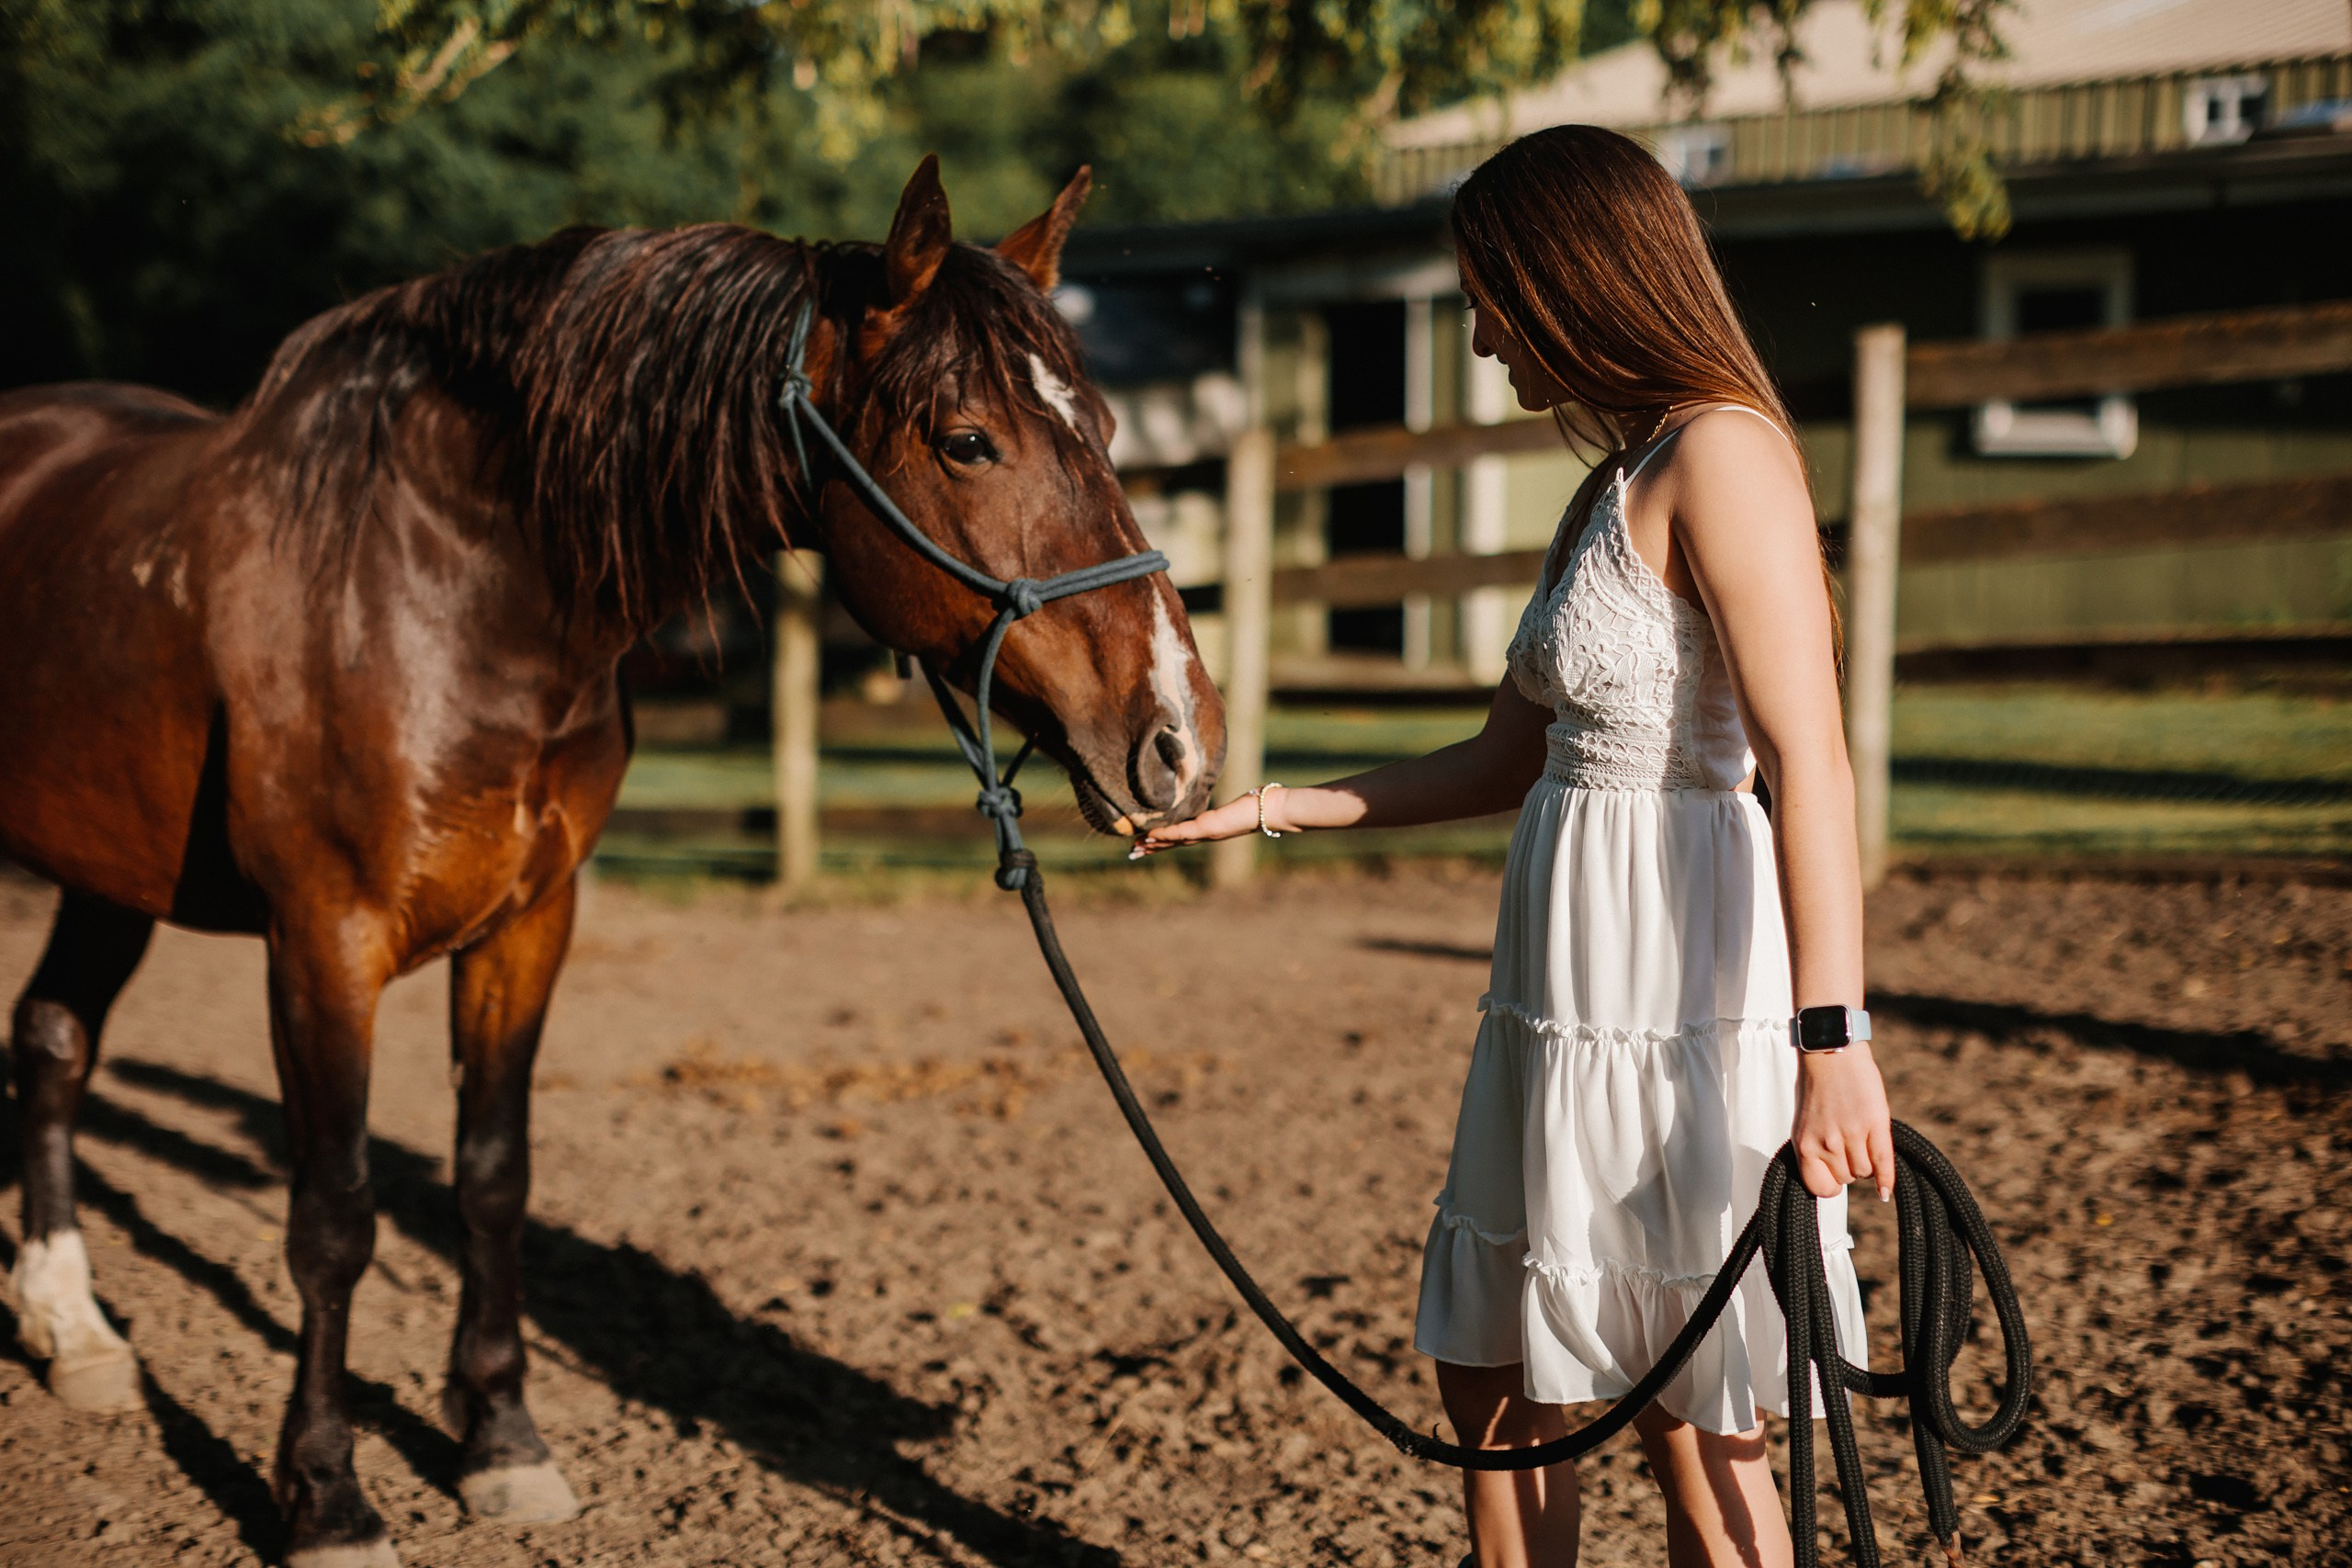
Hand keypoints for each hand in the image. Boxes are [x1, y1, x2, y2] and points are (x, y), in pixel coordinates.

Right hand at [1129, 789, 1277, 857]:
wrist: (1270, 812)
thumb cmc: (1255, 805)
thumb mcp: (1232, 804)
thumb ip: (1222, 802)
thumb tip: (1220, 791)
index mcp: (1207, 830)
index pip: (1179, 838)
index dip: (1162, 842)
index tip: (1145, 843)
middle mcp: (1204, 836)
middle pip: (1172, 844)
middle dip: (1152, 848)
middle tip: (1133, 853)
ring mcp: (1205, 834)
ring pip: (1174, 841)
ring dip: (1154, 844)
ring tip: (1137, 847)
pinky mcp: (1208, 828)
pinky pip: (1182, 832)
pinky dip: (1166, 834)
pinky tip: (1152, 835)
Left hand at [1791, 1043, 1893, 1200]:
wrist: (1830, 1051)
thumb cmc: (1816, 1084)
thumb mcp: (1805, 1120)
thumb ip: (1815, 1146)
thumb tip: (1830, 1172)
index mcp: (1804, 1143)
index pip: (1819, 1187)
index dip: (1829, 1184)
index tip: (1834, 1177)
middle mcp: (1827, 1142)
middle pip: (1847, 1178)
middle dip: (1849, 1167)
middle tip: (1848, 1145)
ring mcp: (1851, 1133)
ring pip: (1865, 1171)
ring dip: (1866, 1163)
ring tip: (1861, 1141)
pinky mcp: (1875, 1123)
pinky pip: (1883, 1162)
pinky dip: (1886, 1180)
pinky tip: (1885, 1192)